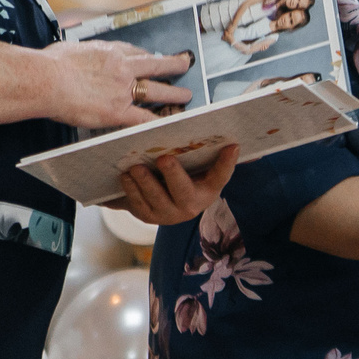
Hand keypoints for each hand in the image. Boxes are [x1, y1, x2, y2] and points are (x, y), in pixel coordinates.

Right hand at [40, 39, 192, 128]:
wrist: (45, 79)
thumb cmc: (48, 64)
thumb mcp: (69, 48)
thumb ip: (80, 53)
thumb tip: (74, 55)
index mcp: (108, 52)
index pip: (134, 51)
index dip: (146, 55)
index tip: (152, 57)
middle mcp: (121, 68)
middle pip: (154, 65)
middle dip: (173, 65)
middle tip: (184, 64)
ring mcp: (123, 90)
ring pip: (157, 91)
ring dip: (175, 94)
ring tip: (186, 96)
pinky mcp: (118, 111)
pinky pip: (145, 118)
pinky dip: (158, 121)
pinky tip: (169, 124)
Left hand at [116, 146, 237, 226]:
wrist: (161, 204)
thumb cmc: (181, 179)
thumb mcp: (195, 170)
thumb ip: (208, 157)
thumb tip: (231, 142)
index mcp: (208, 191)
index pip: (221, 176)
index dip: (227, 163)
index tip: (232, 146)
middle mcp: (191, 206)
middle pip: (183, 191)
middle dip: (173, 175)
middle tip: (164, 158)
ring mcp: (169, 214)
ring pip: (157, 199)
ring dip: (145, 183)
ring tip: (135, 168)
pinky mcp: (149, 217)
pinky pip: (139, 205)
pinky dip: (131, 190)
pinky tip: (126, 176)